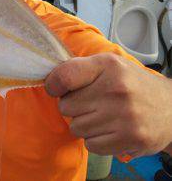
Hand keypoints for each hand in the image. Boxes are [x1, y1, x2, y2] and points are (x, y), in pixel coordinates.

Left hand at [45, 53, 171, 156]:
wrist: (170, 107)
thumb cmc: (131, 84)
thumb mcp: (108, 65)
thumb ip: (79, 68)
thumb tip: (50, 81)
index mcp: (108, 66)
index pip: (65, 76)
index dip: (54, 85)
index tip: (56, 88)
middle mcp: (117, 89)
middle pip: (66, 107)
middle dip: (73, 106)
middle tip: (90, 103)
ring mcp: (125, 116)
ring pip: (76, 128)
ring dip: (84, 124)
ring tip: (102, 116)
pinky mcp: (131, 138)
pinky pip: (91, 145)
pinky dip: (95, 140)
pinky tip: (109, 130)